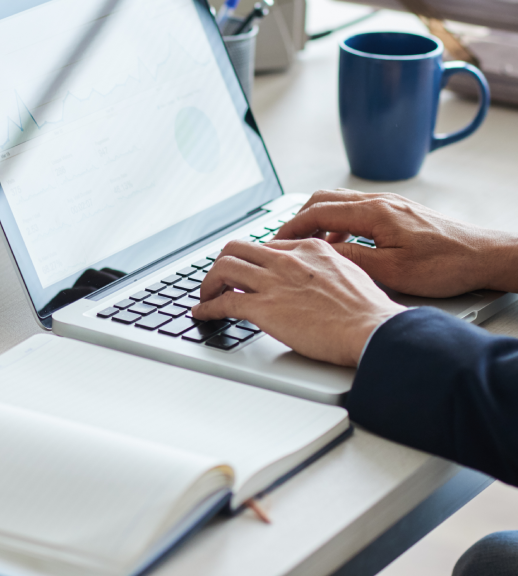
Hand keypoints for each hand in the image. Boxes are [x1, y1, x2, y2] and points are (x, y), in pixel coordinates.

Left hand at [191, 238, 404, 366]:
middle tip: (219, 279)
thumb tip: (314, 278)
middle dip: (223, 264)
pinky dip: (207, 307)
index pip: (266, 246)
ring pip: (223, 268)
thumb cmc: (367, 311)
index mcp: (309, 248)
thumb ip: (325, 268)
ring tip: (206, 295)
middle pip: (236, 249)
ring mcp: (273, 282)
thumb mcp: (348, 272)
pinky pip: (223, 302)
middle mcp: (287, 259)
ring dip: (209, 283)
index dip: (251, 260)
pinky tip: (202, 313)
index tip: (245, 270)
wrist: (372, 329)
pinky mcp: (263, 308)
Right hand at [275, 190, 517, 297]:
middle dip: (298, 218)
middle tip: (284, 241)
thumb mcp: (392, 270)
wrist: (485, 256)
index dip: (291, 226)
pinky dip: (339, 222)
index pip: (318, 211)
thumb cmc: (446, 265)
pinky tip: (342, 244)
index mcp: (374, 212)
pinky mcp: (398, 211)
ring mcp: (390, 203)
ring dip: (319, 220)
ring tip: (308, 245)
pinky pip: (357, 209)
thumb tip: (321, 251)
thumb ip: (352, 257)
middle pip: (324, 199)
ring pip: (340, 202)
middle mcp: (380, 201)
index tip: (274, 241)